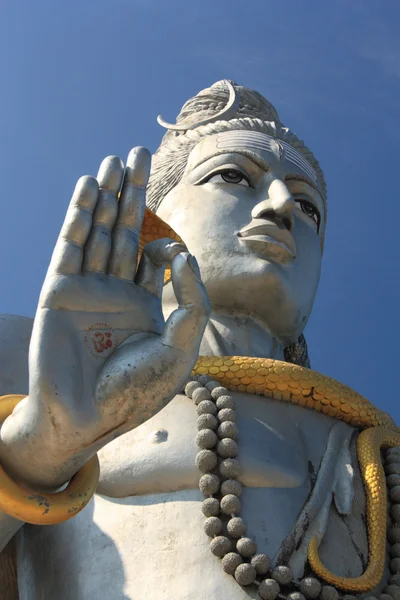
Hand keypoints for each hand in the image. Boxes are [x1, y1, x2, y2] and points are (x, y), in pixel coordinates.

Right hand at [0, 148, 209, 486]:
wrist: (88, 417)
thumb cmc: (136, 391)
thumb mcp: (180, 348)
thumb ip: (192, 301)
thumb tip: (185, 254)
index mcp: (144, 303)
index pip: (154, 255)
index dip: (166, 243)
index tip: (174, 254)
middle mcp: (115, 289)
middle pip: (125, 229)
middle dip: (132, 192)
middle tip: (138, 153)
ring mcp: (86, 287)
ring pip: (98, 229)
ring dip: (107, 194)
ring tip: (115, 159)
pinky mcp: (58, 289)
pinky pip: (71, 244)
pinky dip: (80, 215)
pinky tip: (90, 187)